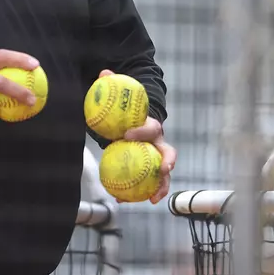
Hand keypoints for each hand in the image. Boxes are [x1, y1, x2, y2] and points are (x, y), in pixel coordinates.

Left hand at [96, 68, 175, 204]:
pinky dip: (139, 192)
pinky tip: (123, 201)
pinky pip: (146, 182)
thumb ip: (113, 84)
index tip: (126, 135)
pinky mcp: (148, 168)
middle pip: (168, 153)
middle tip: (163, 170)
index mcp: (152, 125)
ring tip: (152, 199)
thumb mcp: (119, 97)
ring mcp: (155, 157)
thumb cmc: (126, 110)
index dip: (142, 131)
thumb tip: (105, 72)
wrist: (135, 121)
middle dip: (168, 161)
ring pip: (163, 174)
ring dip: (161, 186)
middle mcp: (158, 143)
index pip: (152, 127)